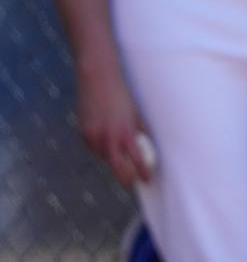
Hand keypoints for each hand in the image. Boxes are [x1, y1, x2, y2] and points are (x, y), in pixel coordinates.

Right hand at [75, 61, 153, 186]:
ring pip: (104, 157)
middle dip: (126, 178)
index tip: (147, 179)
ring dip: (112, 159)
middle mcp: (109, 137)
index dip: (143, 172)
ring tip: (119, 154)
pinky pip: (93, 148)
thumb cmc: (121, 95)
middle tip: (133, 181)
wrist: (98, 79)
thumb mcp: (135, 113)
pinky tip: (105, 139)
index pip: (137, 161)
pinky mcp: (83, 133)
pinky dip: (100, 148)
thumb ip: (140, 131)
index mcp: (126, 132)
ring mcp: (93, 137)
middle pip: (117, 168)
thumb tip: (149, 146)